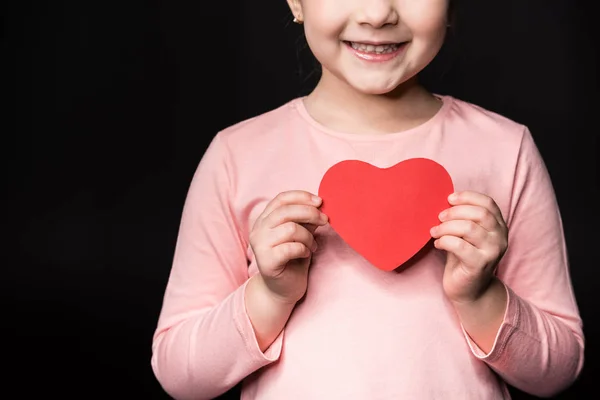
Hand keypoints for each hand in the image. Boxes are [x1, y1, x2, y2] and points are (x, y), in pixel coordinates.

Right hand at [249, 190, 328, 304]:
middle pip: (285, 211)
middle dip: (310, 213)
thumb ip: (305, 220)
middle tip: (325, 221)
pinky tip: (306, 254)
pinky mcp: (266, 261)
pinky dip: (303, 249)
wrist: (282, 290)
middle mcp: (258, 230)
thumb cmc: (292, 260)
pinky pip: (290, 248)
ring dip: (308, 236)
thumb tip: (319, 205)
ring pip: (290, 229)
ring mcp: (260, 246)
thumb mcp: (301, 234)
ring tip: (313, 245)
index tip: (320, 201)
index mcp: (264, 220)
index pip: (281, 199)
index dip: (301, 196)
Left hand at [430, 191, 507, 303]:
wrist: (469, 290)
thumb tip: (445, 201)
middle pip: (479, 213)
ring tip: (434, 232)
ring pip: (468, 228)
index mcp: (499, 226)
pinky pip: (459, 245)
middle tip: (439, 217)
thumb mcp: (466, 234)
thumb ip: (463, 218)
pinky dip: (444, 241)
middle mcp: (500, 237)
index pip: (488, 203)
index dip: (468, 197)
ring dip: (446, 227)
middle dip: (455, 212)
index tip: (449, 199)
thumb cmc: (464, 258)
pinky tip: (437, 244)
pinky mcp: (480, 264)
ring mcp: (492, 251)